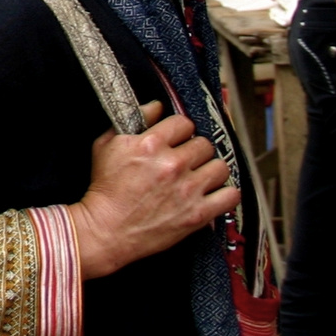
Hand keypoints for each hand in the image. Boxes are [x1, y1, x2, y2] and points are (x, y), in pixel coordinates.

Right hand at [68, 101, 239, 278]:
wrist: (106, 229)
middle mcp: (173, 164)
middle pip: (204, 144)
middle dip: (195, 149)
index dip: (180, 129)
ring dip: (211, 170)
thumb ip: (134, 121)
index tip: (177, 138)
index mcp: (150, 143)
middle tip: (186, 159)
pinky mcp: (198, 214)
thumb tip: (156, 107)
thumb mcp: (106, 145)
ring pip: (221, 167)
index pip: (184, 122)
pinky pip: (231, 196)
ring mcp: (188, 190)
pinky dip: (226, 194)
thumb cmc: (105, 188)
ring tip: (200, 175)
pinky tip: (213, 193)